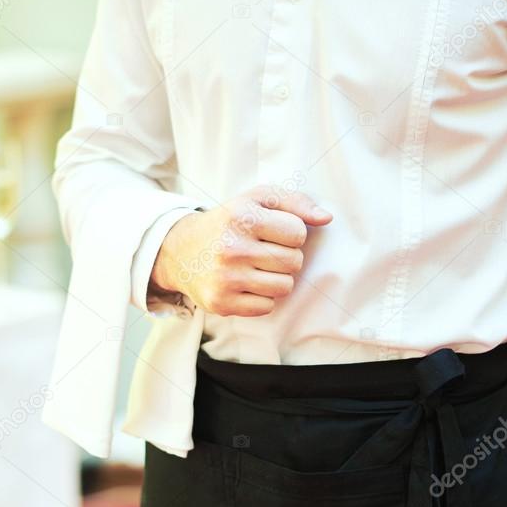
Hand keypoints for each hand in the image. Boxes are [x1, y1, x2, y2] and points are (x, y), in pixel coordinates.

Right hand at [150, 184, 332, 316]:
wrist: (180, 251)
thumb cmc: (229, 223)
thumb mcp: (256, 200)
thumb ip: (295, 202)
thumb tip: (326, 218)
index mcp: (242, 216)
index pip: (298, 233)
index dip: (291, 233)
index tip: (273, 232)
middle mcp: (231, 247)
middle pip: (294, 262)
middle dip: (286, 257)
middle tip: (263, 251)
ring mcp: (225, 278)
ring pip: (284, 287)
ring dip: (276, 278)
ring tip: (255, 267)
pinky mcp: (221, 302)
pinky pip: (267, 306)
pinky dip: (261, 297)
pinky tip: (245, 283)